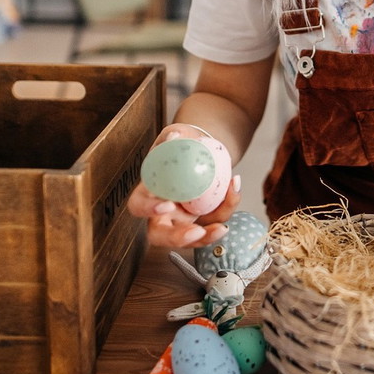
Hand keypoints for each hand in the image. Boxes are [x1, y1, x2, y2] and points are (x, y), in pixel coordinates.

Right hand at [127, 123, 242, 247]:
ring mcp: (184, 218)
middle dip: (178, 239)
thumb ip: (173, 136)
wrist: (204, 148)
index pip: (138, 206)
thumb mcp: (177, 134)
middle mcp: (163, 211)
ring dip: (207, 236)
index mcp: (149, 191)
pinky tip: (234, 190)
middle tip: (196, 231)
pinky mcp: (204, 219)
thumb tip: (174, 137)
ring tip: (222, 227)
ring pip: (190, 238)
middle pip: (160, 235)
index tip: (167, 205)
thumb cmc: (184, 143)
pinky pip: (214, 223)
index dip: (148, 209)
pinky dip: (226, 209)